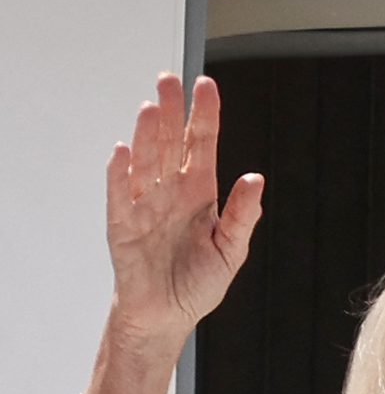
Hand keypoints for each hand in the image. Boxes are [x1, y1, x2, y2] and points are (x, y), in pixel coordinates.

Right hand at [104, 73, 261, 358]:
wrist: (166, 314)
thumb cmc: (198, 282)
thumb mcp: (232, 249)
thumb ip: (244, 215)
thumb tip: (255, 179)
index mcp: (201, 193)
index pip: (201, 144)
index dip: (204, 115)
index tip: (206, 85)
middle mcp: (171, 191)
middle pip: (169, 142)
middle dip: (172, 111)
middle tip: (170, 79)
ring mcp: (144, 204)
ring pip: (144, 161)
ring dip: (146, 135)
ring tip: (152, 108)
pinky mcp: (122, 224)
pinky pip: (119, 193)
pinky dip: (120, 173)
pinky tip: (123, 151)